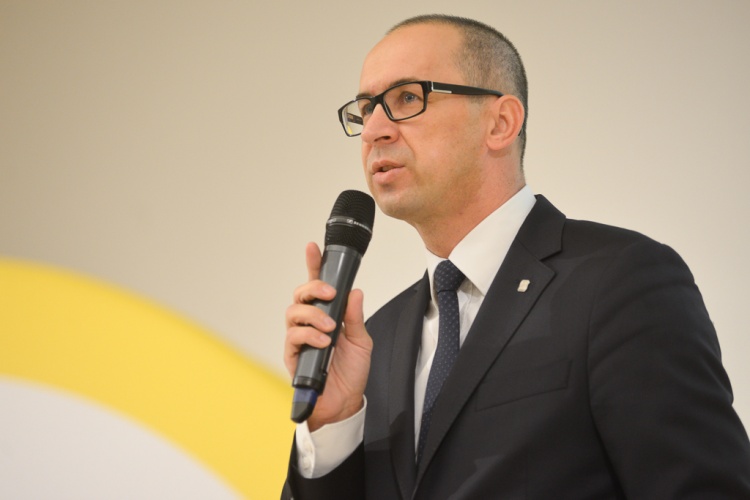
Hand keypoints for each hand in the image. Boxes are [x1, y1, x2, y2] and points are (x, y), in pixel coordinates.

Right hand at [284, 242, 372, 430]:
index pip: (317, 286)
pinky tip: (324, 342)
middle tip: (329, 293)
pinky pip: (293, 336)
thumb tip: (355, 292)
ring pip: (294, 312)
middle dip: (312, 288)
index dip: (313, 265)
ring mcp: (299, 338)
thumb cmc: (351, 373)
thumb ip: (355, 317)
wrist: (345, 403)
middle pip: (300, 295)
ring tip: (330, 328)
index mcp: (328, 315)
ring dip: (313, 315)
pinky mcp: (292, 354)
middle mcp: (310, 323)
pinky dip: (309, 335)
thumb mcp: (362, 341)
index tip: (313, 247)